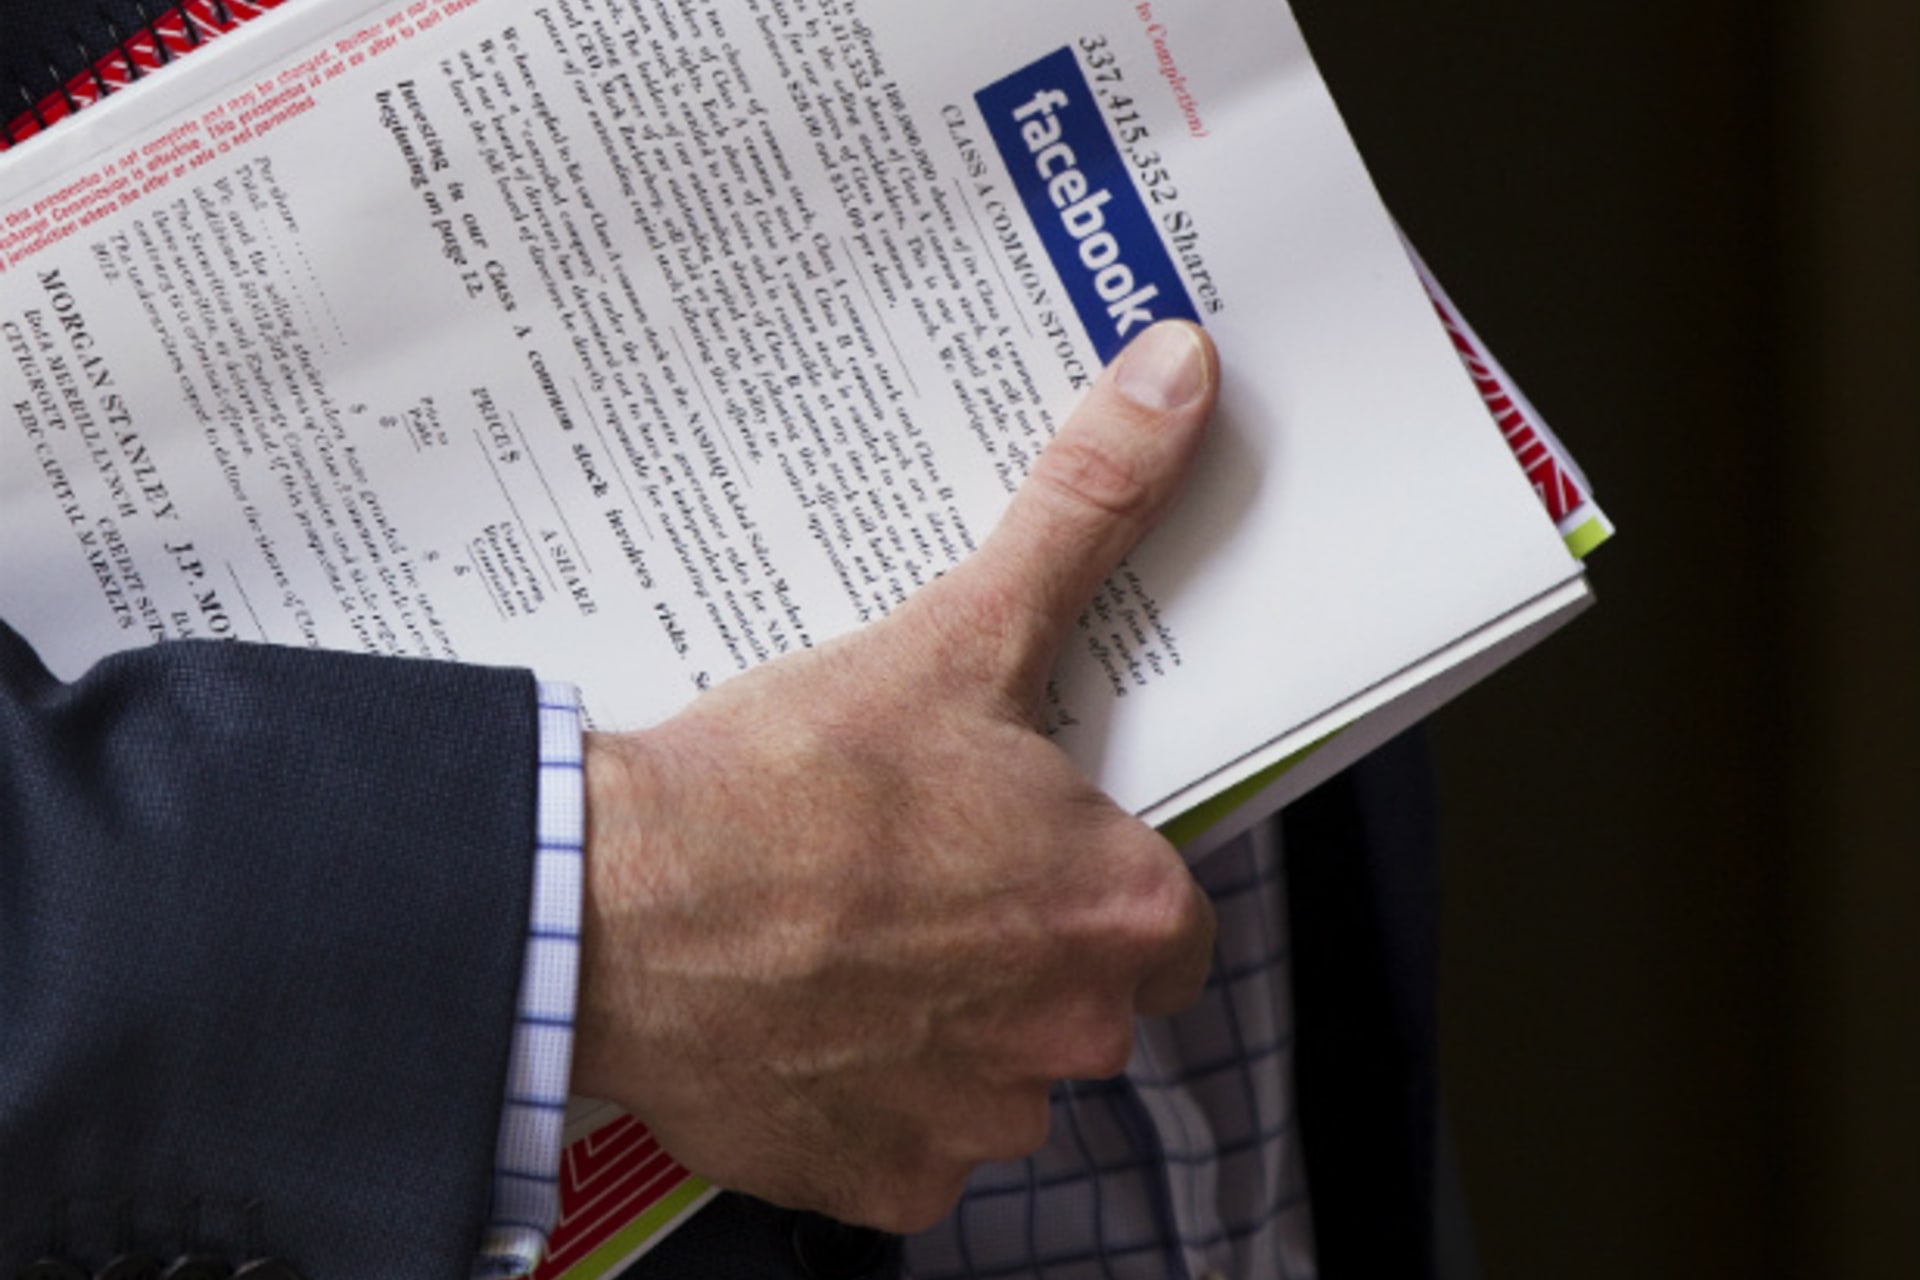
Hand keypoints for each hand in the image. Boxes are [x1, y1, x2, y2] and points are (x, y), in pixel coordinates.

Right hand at [572, 320, 1220, 1231]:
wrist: (615, 904)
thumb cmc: (790, 783)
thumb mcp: (960, 634)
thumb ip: (1086, 513)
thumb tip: (1177, 379)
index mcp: (1122, 911)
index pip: (1172, 915)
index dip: (1100, 873)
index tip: (1026, 843)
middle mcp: (1073, 1035)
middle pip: (1085, 996)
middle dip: (1020, 944)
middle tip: (923, 878)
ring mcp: (976, 1121)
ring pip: (999, 1070)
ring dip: (947, 1022)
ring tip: (853, 940)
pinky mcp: (881, 1181)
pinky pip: (908, 1144)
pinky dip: (870, 1095)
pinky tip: (809, 1017)